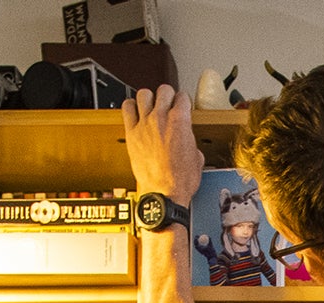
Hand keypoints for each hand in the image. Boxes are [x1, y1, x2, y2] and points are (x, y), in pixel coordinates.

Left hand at [122, 85, 203, 199]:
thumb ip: (190, 142)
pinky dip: (131, 106)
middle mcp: (161, 118)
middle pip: (164, 90)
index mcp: (180, 122)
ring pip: (143, 94)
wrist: (164, 193)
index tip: (183, 106)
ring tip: (151, 106)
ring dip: (149, 98)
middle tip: (168, 103)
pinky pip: (126, 108)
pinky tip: (136, 112)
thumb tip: (187, 141)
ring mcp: (144, 123)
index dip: (184, 101)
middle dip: (168, 96)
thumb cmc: (180, 180)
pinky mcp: (131, 132)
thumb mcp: (197, 159)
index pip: (182, 97)